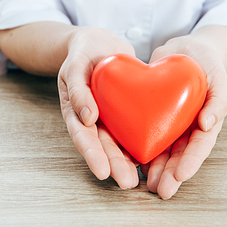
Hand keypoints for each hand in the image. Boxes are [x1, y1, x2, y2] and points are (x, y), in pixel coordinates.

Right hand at [58, 27, 139, 188]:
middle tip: (127, 182)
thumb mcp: (76, 65)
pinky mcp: (125, 110)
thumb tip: (86, 118)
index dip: (92, 154)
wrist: (100, 43)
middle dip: (113, 165)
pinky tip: (150, 157)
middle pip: (102, 145)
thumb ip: (78, 89)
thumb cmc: (83, 52)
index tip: (103, 171)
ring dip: (126, 160)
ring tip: (137, 179)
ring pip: (117, 142)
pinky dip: (138, 143)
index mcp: (76, 110)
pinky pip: (132, 128)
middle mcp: (92, 118)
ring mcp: (109, 116)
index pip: (83, 136)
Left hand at [140, 35, 226, 198]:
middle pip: (180, 155)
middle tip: (162, 190)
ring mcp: (170, 123)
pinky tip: (132, 160)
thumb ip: (217, 101)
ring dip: (156, 168)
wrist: (185, 50)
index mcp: (205, 121)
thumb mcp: (218, 78)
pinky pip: (146, 133)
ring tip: (147, 184)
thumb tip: (209, 124)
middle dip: (171, 174)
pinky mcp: (152, 115)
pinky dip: (140, 148)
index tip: (181, 175)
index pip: (199, 146)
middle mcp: (187, 127)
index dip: (191, 161)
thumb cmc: (206, 63)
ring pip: (162, 150)